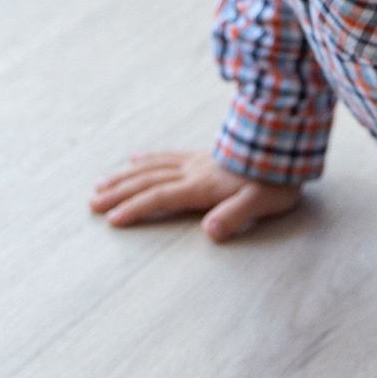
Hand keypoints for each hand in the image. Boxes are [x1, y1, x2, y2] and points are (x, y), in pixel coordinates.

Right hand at [88, 149, 301, 240]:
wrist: (284, 145)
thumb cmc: (276, 180)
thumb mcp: (261, 203)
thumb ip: (234, 216)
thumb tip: (209, 232)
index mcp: (202, 186)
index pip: (161, 197)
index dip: (136, 208)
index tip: (112, 219)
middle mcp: (192, 171)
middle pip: (147, 181)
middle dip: (118, 192)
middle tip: (92, 202)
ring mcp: (195, 161)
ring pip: (151, 167)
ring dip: (125, 176)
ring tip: (101, 184)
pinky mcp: (202, 156)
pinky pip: (167, 156)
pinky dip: (147, 159)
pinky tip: (135, 160)